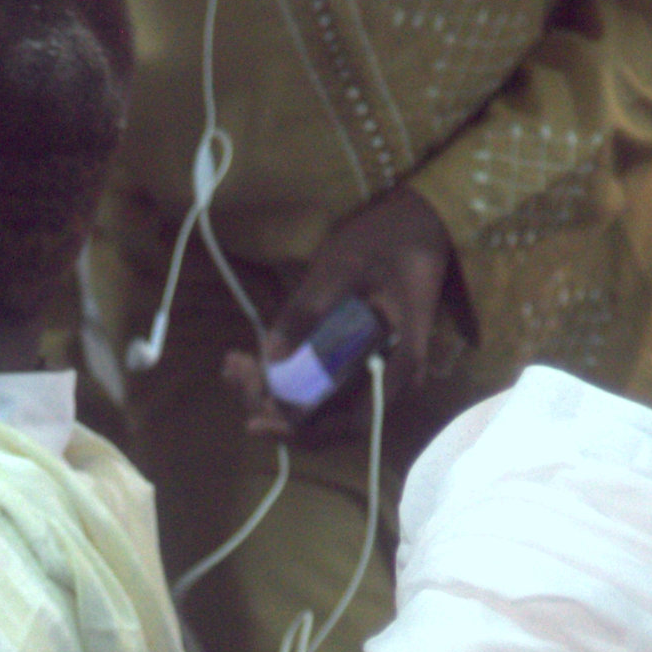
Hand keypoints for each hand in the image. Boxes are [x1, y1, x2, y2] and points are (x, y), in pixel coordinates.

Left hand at [224, 186, 454, 435]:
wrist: (419, 222)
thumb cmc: (387, 240)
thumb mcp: (344, 265)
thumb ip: (308, 309)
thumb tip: (272, 355)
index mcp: (399, 365)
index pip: (348, 423)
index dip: (300, 429)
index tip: (256, 419)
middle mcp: (390, 382)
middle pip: (328, 420)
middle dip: (273, 405)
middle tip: (233, 374)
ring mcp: (375, 374)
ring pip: (320, 405)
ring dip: (274, 393)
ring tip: (234, 365)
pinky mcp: (359, 361)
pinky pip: (321, 385)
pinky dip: (286, 378)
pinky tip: (253, 359)